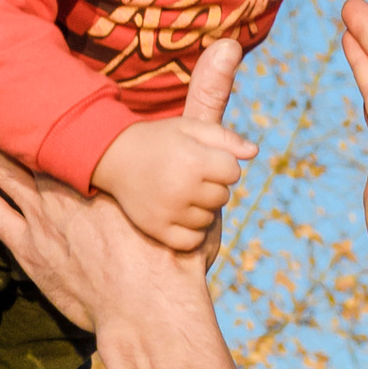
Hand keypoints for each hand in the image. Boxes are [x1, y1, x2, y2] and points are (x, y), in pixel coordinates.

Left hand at [0, 41, 248, 326]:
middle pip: (8, 129)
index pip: (55, 105)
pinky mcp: (29, 248)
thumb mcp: (201, 165)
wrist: (150, 311)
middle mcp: (58, 179)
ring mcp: (37, 215)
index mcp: (95, 157)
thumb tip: (232, 47)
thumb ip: (209, 103)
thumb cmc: (178, 245)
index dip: (25, 74)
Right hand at [90, 51, 257, 250]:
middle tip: (188, 175)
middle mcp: (182, 188)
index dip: (222, 164)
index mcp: (193, 160)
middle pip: (223, 196)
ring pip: (209, 219)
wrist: (114, 157)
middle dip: (212, 185)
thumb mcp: (190, 128)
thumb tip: (254, 153)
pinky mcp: (158, 230)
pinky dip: (190, 230)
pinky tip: (178, 213)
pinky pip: (192, 240)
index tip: (203, 159)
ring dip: (201, 207)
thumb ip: (225, 138)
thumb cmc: (159, 140)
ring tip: (180, 191)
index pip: (233, 172)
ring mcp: (169, 212)